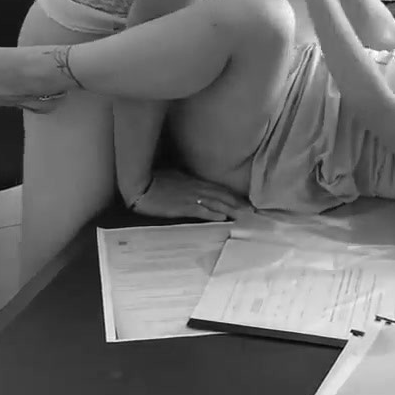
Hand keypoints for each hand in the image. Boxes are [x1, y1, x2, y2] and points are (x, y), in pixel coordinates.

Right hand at [129, 168, 251, 221]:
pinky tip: (224, 217)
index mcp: (195, 181)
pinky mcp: (183, 207)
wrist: (141, 186)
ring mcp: (191, 197)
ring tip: (246, 215)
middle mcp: (197, 188)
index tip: (246, 201)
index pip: (219, 188)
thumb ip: (188, 181)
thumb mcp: (175, 176)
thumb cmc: (155, 180)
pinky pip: (202, 210)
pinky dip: (214, 214)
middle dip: (239, 203)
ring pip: (217, 203)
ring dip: (232, 209)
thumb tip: (196, 184)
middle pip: (223, 196)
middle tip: (253, 210)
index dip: (234, 195)